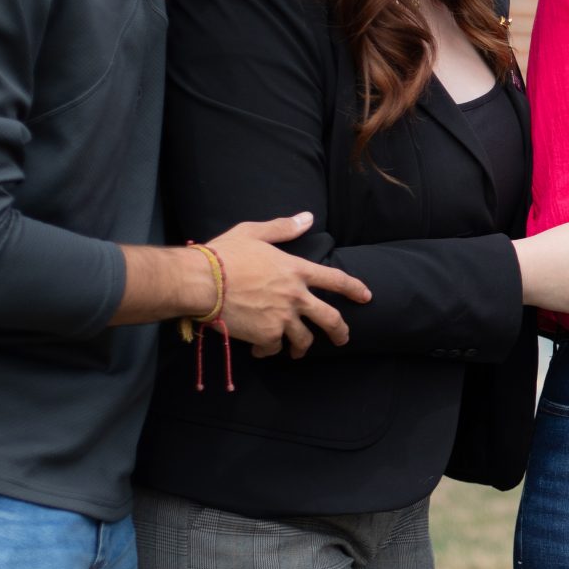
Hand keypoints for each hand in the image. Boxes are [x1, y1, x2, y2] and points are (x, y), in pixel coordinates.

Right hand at [206, 213, 372, 357]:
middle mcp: (296, 296)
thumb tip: (307, 217)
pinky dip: (269, 351)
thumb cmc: (224, 254)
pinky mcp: (266, 336)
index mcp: (296, 270)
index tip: (366, 297)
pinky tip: (262, 350)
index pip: (336, 280)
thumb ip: (283, 227)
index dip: (355, 289)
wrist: (201, 281)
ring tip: (298, 351)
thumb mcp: (253, 232)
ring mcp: (283, 318)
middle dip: (341, 332)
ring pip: (304, 340)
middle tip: (343, 338)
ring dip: (302, 348)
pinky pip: (275, 348)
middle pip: (331, 319)